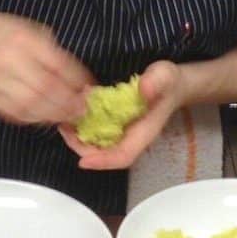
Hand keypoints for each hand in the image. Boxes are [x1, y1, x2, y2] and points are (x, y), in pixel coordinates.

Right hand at [0, 8, 93, 124]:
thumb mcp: (31, 29)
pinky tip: (47, 118)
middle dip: (68, 102)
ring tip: (69, 117)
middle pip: (45, 88)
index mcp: (23, 39)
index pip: (56, 64)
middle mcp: (9, 61)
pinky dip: (36, 119)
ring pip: (31, 105)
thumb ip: (53, 52)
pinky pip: (16, 114)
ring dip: (54, 114)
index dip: (77, 80)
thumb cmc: (3, 31)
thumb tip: (78, 78)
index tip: (90, 88)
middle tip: (83, 109)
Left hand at [58, 60, 184, 169]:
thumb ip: (157, 82)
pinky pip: (97, 134)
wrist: (171, 83)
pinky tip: (72, 114)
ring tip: (65, 123)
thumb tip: (145, 89)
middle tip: (65, 130)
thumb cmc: (168, 82)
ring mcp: (123, 133)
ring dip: (79, 139)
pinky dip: (83, 128)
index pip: (123, 156)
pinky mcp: (116, 125)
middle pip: (106, 155)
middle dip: (83, 148)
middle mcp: (132, 138)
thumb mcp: (165, 76)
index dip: (103, 161)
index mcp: (144, 133)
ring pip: (99, 146)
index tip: (82, 161)